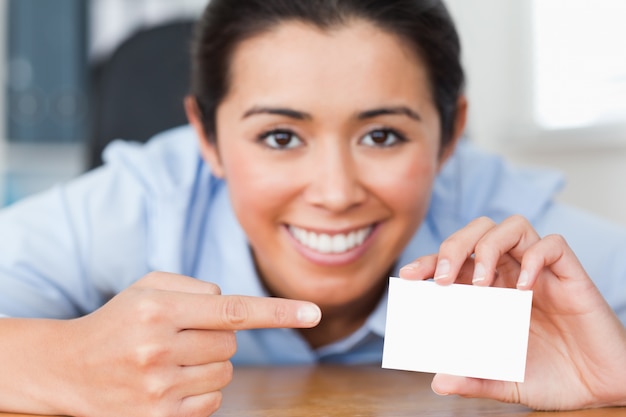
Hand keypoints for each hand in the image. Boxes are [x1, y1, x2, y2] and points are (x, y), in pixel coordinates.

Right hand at [47, 272, 320, 416]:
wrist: (66, 369)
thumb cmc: (117, 321)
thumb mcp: (147, 288)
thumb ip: (196, 287)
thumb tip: (236, 310)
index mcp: (158, 310)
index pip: (233, 310)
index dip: (277, 312)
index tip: (313, 312)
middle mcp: (158, 350)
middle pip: (231, 342)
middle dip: (216, 336)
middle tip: (182, 335)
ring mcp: (158, 389)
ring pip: (224, 373)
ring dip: (208, 363)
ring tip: (170, 359)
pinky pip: (212, 402)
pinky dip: (200, 390)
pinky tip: (168, 383)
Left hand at [399, 215, 625, 409]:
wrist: (601, 388)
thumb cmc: (553, 378)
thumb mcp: (505, 382)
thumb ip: (474, 379)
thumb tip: (438, 382)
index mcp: (491, 292)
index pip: (455, 262)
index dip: (429, 262)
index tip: (408, 277)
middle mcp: (512, 274)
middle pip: (478, 232)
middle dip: (453, 247)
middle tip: (443, 280)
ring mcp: (541, 272)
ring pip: (513, 226)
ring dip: (490, 247)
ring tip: (483, 283)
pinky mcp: (571, 276)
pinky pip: (554, 246)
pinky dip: (536, 258)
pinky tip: (525, 289)